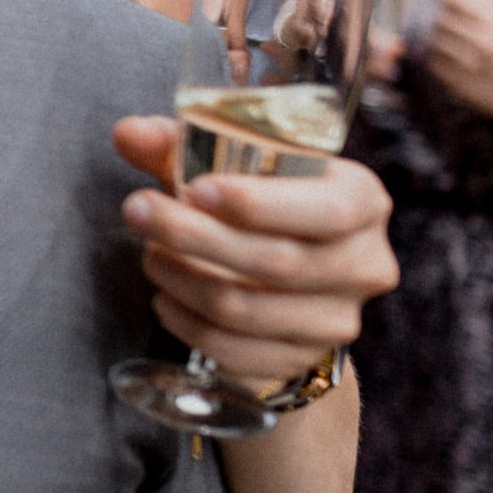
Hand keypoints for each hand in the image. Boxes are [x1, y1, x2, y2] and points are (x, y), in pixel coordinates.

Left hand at [113, 116, 396, 388]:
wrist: (284, 270)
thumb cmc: (255, 199)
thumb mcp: (227, 162)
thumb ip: (178, 144)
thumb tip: (128, 134)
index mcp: (361, 200)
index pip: (327, 210)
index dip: (260, 204)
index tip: (196, 189)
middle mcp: (364, 263)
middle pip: (278, 262)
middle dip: (195, 236)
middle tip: (138, 210)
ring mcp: (339, 319)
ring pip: (247, 309)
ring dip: (183, 280)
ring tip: (150, 253)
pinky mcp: (304, 359)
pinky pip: (235, 350)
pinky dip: (188, 324)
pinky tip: (165, 298)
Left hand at [423, 0, 492, 121]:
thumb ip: (491, 2)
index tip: (450, 0)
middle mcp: (482, 43)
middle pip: (440, 18)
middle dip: (443, 17)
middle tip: (450, 22)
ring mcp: (469, 66)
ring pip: (433, 39)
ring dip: (439, 37)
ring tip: (451, 41)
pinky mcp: (458, 84)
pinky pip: (433, 61)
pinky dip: (439, 58)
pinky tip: (453, 59)